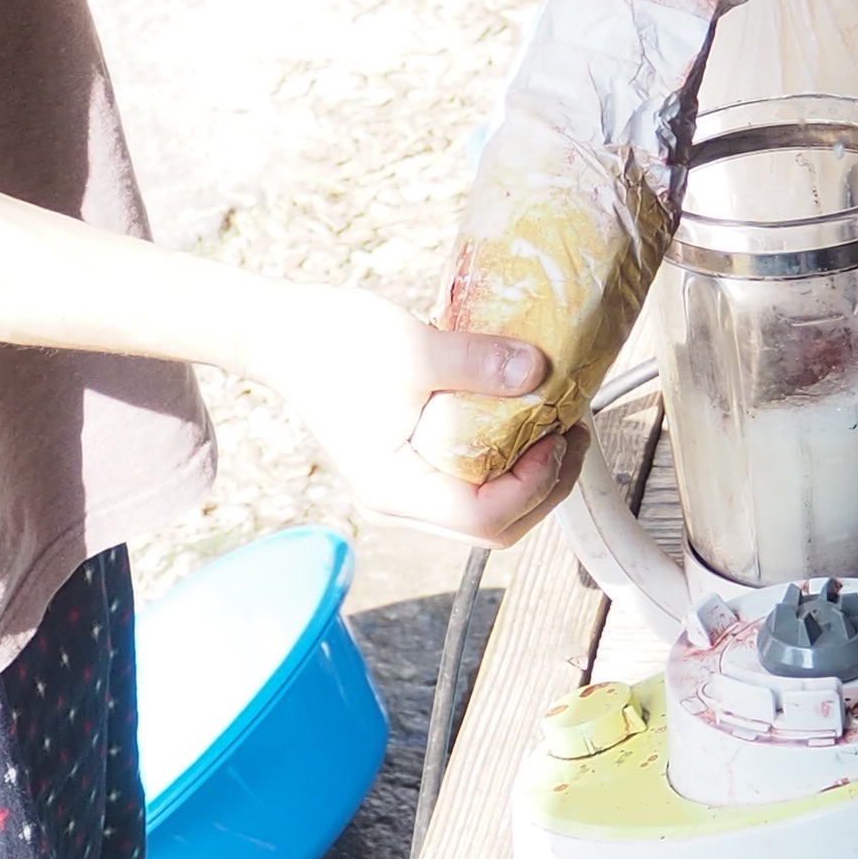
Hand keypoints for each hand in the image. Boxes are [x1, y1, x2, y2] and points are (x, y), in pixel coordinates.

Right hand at [247, 288, 581, 542]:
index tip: (559, 434)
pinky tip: (520, 418)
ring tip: (556, 424)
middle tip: (574, 432)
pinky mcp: (408, 463)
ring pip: (485, 508)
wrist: (283, 333)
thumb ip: (477, 362)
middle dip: (545, 485)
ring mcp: (404, 486)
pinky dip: (504, 458)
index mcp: (397, 489)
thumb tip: (540, 371)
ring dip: (528, 473)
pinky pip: (469, 479)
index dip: (535, 484)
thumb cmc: (334, 343)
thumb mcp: (413, 347)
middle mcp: (401, 501)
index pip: (485, 517)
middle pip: (493, 525)